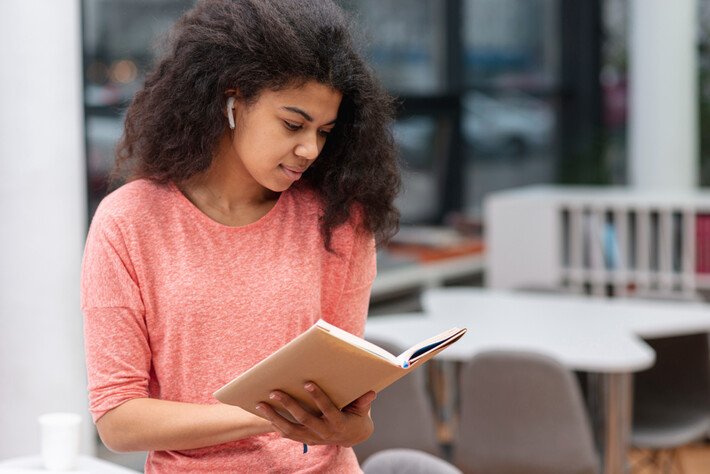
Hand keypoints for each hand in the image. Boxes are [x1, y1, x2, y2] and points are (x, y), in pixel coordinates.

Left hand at [255, 382, 375, 446]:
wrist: (353, 437)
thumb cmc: (356, 416)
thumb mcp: (362, 410)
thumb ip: (363, 402)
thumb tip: (371, 392)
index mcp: (338, 423)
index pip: (327, 409)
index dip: (318, 397)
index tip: (307, 382)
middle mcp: (324, 433)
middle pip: (303, 419)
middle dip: (288, 405)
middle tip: (274, 392)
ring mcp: (313, 438)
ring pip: (290, 429)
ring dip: (274, 417)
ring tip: (260, 404)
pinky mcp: (306, 439)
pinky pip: (288, 434)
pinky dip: (276, 425)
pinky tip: (265, 414)